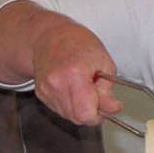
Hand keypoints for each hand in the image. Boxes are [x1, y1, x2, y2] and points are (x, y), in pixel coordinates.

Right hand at [0, 0, 123, 125]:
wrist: (50, 34)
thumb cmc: (78, 42)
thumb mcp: (104, 61)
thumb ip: (108, 90)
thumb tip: (112, 109)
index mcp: (75, 74)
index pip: (86, 113)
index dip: (99, 114)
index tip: (106, 106)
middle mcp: (57, 83)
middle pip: (77, 118)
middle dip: (91, 112)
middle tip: (96, 94)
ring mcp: (46, 89)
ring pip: (69, 116)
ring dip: (81, 108)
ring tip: (83, 87)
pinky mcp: (41, 93)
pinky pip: (60, 109)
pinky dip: (70, 104)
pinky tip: (72, 88)